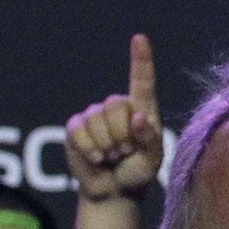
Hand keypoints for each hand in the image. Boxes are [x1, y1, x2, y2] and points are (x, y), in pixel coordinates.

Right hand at [66, 34, 164, 201]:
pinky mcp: (75, 127)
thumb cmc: (139, 172)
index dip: (140, 59)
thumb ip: (150, 140)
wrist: (113, 190)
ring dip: (105, 145)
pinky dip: (88, 149)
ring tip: (112, 156)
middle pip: (115, 105)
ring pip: (96, 120)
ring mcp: (94, 115)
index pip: (142, 80)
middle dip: (121, 134)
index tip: (139, 38)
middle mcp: (117, 107)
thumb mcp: (153, 161)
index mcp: (143, 109)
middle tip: (125, 152)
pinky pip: (78, 131)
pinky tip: (96, 158)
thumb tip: (138, 117)